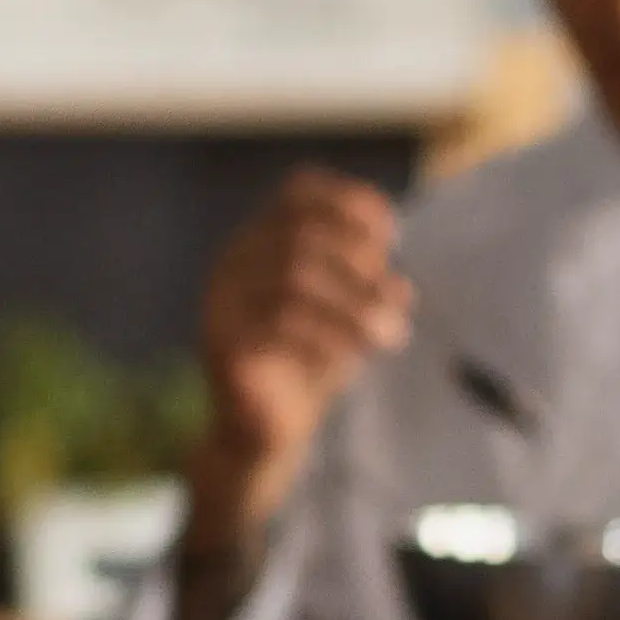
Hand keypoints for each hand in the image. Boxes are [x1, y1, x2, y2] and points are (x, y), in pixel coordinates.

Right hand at [192, 167, 413, 497]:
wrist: (267, 428)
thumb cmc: (309, 360)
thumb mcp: (349, 315)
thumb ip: (370, 288)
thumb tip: (399, 287)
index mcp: (262, 236)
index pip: (299, 191)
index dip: (348, 202)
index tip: (393, 235)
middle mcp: (234, 257)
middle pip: (302, 235)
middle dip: (360, 265)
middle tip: (397, 303)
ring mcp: (221, 297)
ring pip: (293, 278)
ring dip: (354, 304)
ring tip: (391, 335)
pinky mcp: (220, 339)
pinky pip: (279, 324)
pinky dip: (328, 336)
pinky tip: (356, 356)